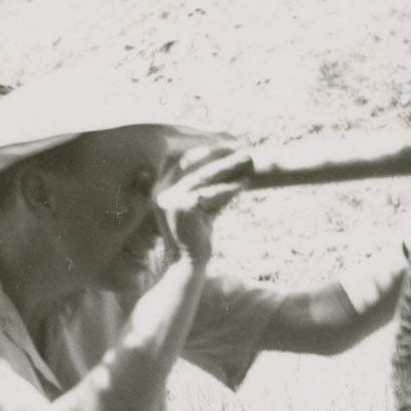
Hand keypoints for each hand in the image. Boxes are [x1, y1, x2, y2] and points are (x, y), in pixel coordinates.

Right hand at [155, 147, 253, 265]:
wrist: (188, 266)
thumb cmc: (197, 240)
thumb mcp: (203, 210)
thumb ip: (210, 192)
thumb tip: (232, 174)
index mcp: (163, 190)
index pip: (185, 163)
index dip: (206, 151)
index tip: (227, 144)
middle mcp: (163, 192)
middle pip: (195, 165)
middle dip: (219, 155)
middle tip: (241, 148)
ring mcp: (171, 199)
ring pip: (205, 177)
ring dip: (228, 167)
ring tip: (248, 160)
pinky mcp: (185, 207)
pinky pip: (211, 193)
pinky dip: (229, 189)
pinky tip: (244, 185)